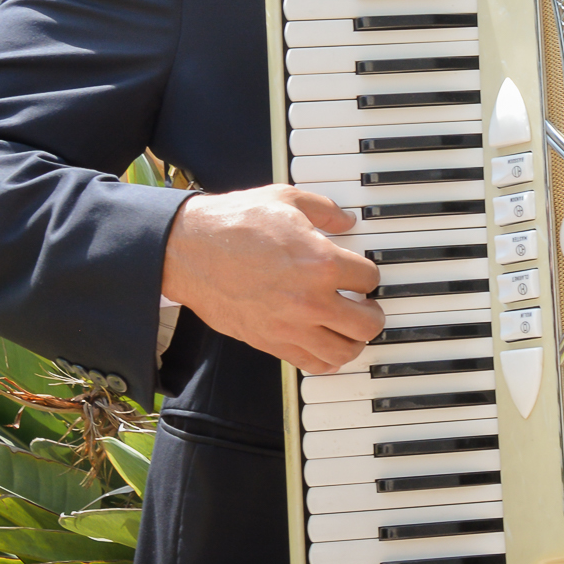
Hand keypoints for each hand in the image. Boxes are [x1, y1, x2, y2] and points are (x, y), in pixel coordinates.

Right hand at [160, 185, 382, 374]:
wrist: (190, 250)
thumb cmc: (234, 224)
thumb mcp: (286, 199)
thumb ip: (324, 210)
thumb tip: (346, 221)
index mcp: (321, 263)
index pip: (369, 278)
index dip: (368, 274)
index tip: (360, 273)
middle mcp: (311, 301)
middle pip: (367, 324)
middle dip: (373, 313)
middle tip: (368, 305)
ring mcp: (290, 327)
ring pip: (344, 352)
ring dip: (354, 340)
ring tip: (350, 328)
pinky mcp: (270, 342)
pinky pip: (312, 364)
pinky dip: (326, 360)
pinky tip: (326, 344)